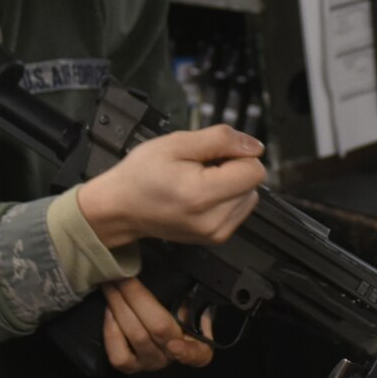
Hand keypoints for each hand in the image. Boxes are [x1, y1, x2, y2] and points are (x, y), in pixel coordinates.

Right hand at [75, 124, 265, 247]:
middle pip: (252, 184)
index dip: (237, 154)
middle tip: (199, 167)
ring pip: (249, 196)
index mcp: (202, 195)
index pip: (254, 170)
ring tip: (198, 181)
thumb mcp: (176, 143)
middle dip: (232, 169)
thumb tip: (255, 146)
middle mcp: (213, 220)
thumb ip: (221, 140)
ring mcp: (216, 233)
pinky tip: (200, 194)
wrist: (120, 208)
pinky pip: (238, 209)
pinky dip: (225, 198)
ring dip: (230, 184)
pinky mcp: (216, 238)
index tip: (212, 155)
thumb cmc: (141, 174)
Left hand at [100, 277, 213, 371]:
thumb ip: (189, 301)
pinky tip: (108, 311)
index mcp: (195, 344)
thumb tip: (183, 289)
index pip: (199, 354)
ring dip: (120, 307)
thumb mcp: (187, 305)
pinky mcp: (131, 367)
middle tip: (121, 276)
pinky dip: (111, 332)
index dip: (188, 351)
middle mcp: (173, 356)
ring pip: (137, 337)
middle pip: (157, 328)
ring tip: (112, 287)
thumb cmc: (173, 313)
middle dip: (136, 297)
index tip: (175, 344)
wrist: (153, 327)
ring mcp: (151, 363)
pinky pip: (119, 356)